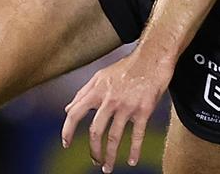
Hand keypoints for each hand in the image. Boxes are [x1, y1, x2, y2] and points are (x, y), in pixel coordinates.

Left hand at [61, 49, 172, 171]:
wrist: (153, 57)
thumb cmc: (127, 66)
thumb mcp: (100, 76)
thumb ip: (83, 92)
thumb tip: (67, 109)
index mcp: (97, 91)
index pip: (75, 114)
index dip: (67, 131)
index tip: (66, 144)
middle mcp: (110, 100)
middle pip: (96, 132)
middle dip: (94, 151)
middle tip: (95, 161)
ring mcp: (127, 105)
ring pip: (115, 137)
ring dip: (110, 156)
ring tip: (108, 167)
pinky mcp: (144, 109)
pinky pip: (138, 135)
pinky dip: (135, 150)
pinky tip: (132, 161)